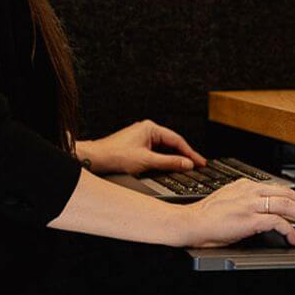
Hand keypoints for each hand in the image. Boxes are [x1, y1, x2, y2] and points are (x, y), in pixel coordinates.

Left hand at [74, 120, 206, 176]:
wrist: (95, 160)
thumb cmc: (115, 156)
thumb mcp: (146, 161)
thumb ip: (169, 162)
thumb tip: (186, 164)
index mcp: (150, 128)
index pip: (176, 140)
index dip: (189, 152)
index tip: (199, 161)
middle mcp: (147, 130)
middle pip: (171, 143)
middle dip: (184, 155)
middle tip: (197, 165)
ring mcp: (141, 138)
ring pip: (164, 148)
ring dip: (173, 158)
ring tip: (185, 167)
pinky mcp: (137, 146)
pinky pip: (155, 152)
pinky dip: (164, 159)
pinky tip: (169, 166)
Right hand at [177, 178, 294, 247]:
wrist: (191, 222)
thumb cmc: (207, 217)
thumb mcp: (230, 202)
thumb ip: (249, 203)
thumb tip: (266, 214)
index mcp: (247, 185)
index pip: (280, 188)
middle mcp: (251, 190)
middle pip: (289, 193)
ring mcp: (251, 203)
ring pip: (288, 204)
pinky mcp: (250, 218)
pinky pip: (278, 222)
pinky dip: (290, 230)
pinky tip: (294, 238)